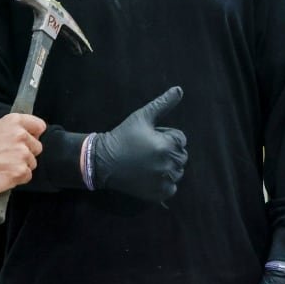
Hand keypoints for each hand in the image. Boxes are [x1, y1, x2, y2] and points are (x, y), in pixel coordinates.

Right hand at [0, 113, 44, 194]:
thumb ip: (11, 127)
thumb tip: (23, 131)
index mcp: (14, 122)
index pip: (39, 126)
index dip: (34, 135)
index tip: (29, 140)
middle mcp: (21, 136)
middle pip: (37, 147)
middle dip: (26, 153)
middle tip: (8, 157)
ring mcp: (22, 154)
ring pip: (32, 163)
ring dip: (20, 166)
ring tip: (2, 166)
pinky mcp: (20, 171)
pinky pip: (27, 176)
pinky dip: (17, 178)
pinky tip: (3, 174)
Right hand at [90, 87, 186, 201]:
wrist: (103, 161)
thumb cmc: (123, 136)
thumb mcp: (142, 116)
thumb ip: (163, 103)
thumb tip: (179, 89)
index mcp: (167, 146)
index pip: (181, 139)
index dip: (166, 136)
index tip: (151, 138)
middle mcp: (168, 165)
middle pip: (181, 156)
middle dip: (169, 151)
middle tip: (149, 150)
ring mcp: (164, 181)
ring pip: (178, 171)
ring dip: (168, 166)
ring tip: (149, 162)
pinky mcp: (158, 194)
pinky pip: (172, 188)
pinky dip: (165, 183)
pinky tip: (150, 176)